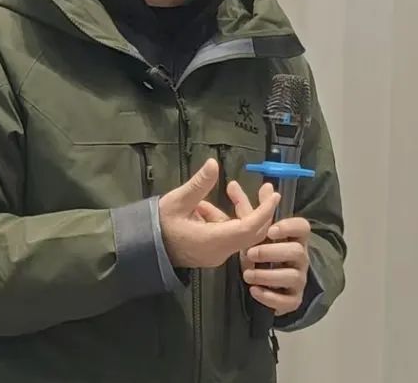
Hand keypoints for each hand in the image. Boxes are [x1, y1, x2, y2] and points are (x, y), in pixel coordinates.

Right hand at [158, 159, 279, 268]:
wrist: (143, 250)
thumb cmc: (158, 225)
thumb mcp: (177, 201)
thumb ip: (198, 184)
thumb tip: (213, 164)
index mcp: (214, 240)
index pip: (249, 227)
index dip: (264, 211)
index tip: (274, 195)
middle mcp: (220, 251)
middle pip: (251, 233)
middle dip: (261, 210)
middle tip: (267, 188)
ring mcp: (216, 254)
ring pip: (240, 232)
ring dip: (238, 211)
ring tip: (229, 188)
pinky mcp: (212, 252)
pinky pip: (228, 235)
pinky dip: (225, 219)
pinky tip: (205, 206)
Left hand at [242, 217, 310, 316]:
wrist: (272, 282)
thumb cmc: (264, 249)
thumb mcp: (254, 229)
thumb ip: (246, 208)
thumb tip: (232, 184)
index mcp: (294, 237)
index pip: (302, 227)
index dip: (289, 227)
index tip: (272, 229)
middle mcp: (301, 257)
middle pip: (297, 251)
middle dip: (272, 252)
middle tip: (250, 253)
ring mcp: (299, 278)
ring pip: (292, 276)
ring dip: (268, 275)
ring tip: (247, 274)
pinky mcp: (293, 299)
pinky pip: (288, 301)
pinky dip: (270, 297)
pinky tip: (254, 291)